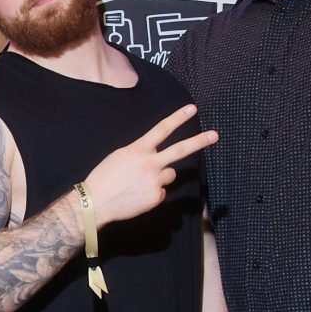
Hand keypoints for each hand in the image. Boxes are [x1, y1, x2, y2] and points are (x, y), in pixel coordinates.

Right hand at [83, 105, 216, 226]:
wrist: (95, 202)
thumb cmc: (104, 178)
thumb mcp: (120, 156)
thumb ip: (140, 153)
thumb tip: (154, 156)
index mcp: (138, 149)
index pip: (162, 129)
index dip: (178, 117)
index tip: (192, 108)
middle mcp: (150, 163)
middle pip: (180, 150)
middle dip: (199, 141)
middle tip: (215, 135)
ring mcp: (155, 180)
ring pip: (170, 174)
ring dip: (160, 177)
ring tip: (139, 184)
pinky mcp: (156, 197)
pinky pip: (161, 192)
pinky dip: (153, 194)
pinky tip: (138, 196)